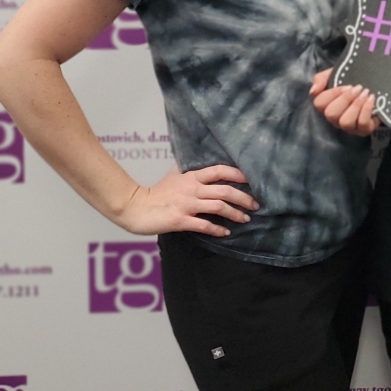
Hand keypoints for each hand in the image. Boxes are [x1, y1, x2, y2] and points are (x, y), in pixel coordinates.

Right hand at [117, 164, 257, 237]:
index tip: (252, 180)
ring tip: (245, 218)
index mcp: (191, 176)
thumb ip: (187, 167)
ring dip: (235, 213)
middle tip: (255, 205)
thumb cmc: (156, 192)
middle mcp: (192, 189)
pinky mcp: (181, 220)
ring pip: (218, 207)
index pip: (220, 170)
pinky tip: (225, 232)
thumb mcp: (173, 174)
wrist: (135, 207)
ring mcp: (187, 204)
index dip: (238, 174)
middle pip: (225, 190)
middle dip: (243, 198)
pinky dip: (218, 229)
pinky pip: (204, 225)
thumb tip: (196, 158)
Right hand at [310, 67, 379, 135]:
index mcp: (326, 106)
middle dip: (345, 99)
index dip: (332, 94)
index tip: (346, 86)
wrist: (373, 84)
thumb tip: (313, 90)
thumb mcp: (334, 74)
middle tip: (358, 88)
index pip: (319, 104)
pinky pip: (362, 124)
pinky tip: (371, 99)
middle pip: (331, 114)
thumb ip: (320, 79)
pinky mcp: (363, 130)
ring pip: (345, 122)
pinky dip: (367, 110)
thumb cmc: (351, 81)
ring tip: (365, 93)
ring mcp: (349, 127)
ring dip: (356, 105)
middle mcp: (335, 119)